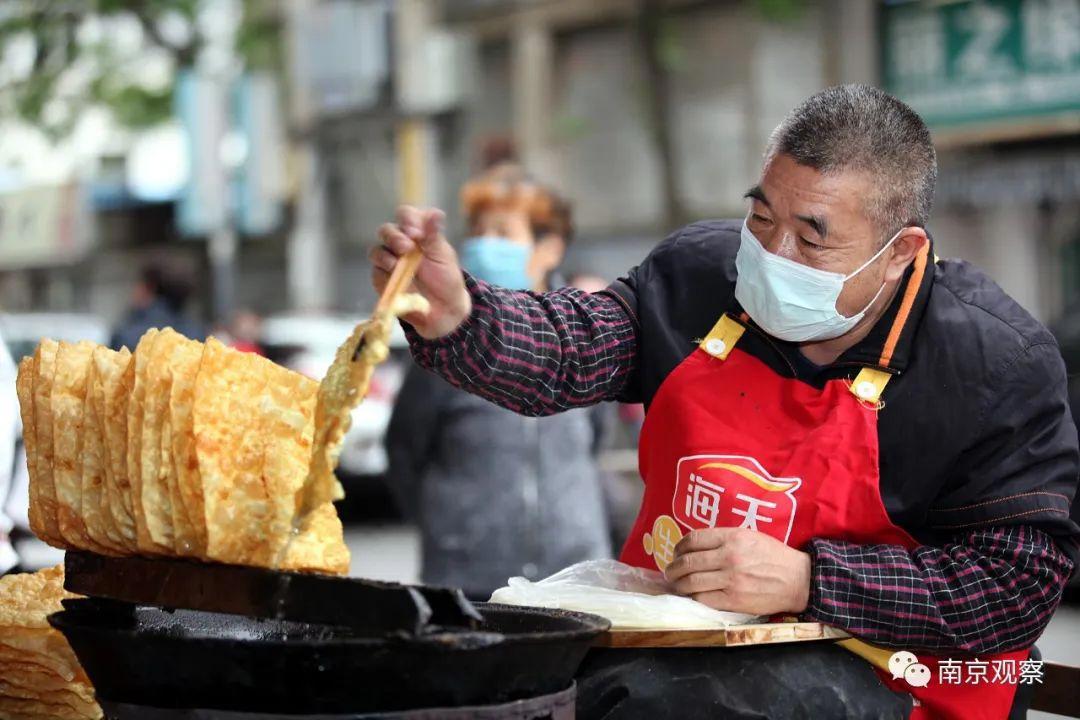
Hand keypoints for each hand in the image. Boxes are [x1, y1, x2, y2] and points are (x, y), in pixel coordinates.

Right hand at [370, 205, 471, 338]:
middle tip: (407, 247)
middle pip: (387, 230)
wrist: (443, 309)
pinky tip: (393, 273)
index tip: (417, 233)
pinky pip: (376, 269)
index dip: (408, 220)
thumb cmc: (445, 279)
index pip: (406, 215)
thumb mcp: (443, 256)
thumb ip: (434, 235)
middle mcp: (400, 243)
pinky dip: (384, 270)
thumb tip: (435, 214)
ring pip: (377, 249)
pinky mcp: (382, 277)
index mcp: (417, 233)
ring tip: (398, 262)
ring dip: (386, 253)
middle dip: (395, 237)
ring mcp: (389, 260)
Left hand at [664, 527, 811, 615]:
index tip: (676, 552)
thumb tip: (696, 546)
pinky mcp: (734, 600)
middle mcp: (729, 557)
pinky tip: (692, 596)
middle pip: (688, 562)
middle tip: (670, 571)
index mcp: (732, 537)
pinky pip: (704, 599)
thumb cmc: (774, 556)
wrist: (799, 579)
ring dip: (678, 585)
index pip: (693, 539)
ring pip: (691, 582)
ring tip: (677, 585)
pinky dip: (693, 598)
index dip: (679, 547)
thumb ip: (724, 538)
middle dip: (673, 568)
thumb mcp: (750, 536)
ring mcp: (731, 580)